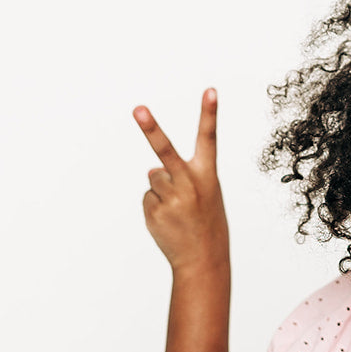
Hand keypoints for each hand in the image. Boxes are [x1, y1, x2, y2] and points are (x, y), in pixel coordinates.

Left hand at [135, 88, 230, 273]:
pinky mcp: (154, 211)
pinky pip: (148, 198)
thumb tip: (150, 170)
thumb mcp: (204, 196)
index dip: (209, 113)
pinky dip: (155, 207)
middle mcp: (189, 183)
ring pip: (153, 177)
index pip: (209, 138)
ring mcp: (170, 197)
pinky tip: (169, 221)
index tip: (211, 90)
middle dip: (151, 129)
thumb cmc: (208, 225)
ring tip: (178, 212)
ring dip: (161, 190)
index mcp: (207, 175)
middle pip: (165, 150)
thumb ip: (181, 177)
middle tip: (138, 109)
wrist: (204, 261)